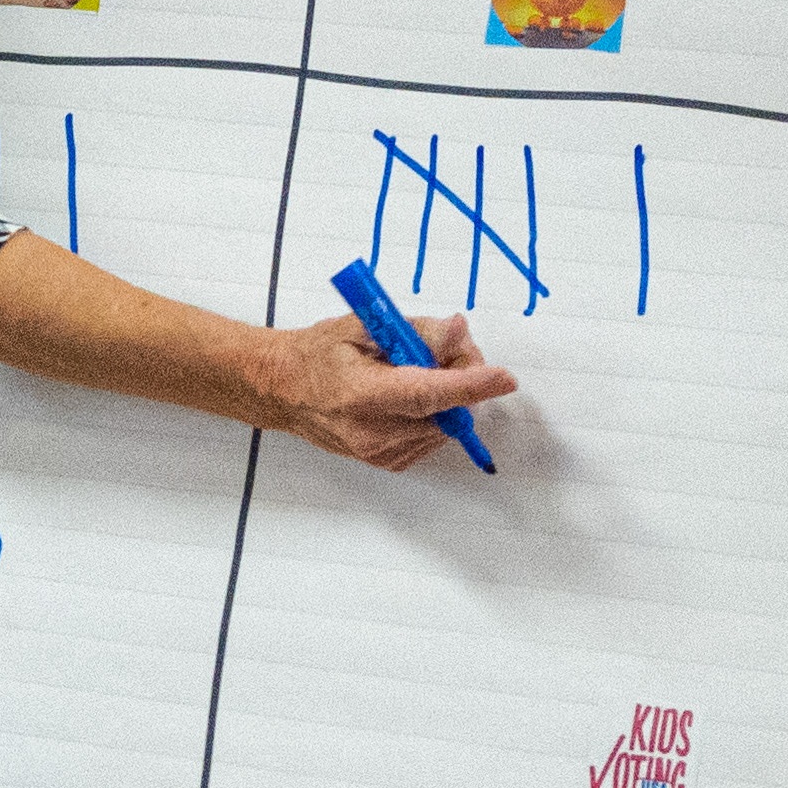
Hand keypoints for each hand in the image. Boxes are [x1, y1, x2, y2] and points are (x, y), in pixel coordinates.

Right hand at [256, 307, 513, 471]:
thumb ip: (415, 330)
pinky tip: (408, 395)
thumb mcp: (363, 325)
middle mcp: (372, 433)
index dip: (469, 387)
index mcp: (361, 395)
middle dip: (462, 374)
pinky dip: (435, 412)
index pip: (426, 395)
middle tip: (447, 344)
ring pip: (447, 424)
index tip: (503, 379)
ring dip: (448, 394)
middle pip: (447, 409)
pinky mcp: (391, 462)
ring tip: (415, 368)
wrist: (284, 390)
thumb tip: (458, 332)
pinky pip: (435, 435)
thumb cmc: (319, 354)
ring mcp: (382, 453)